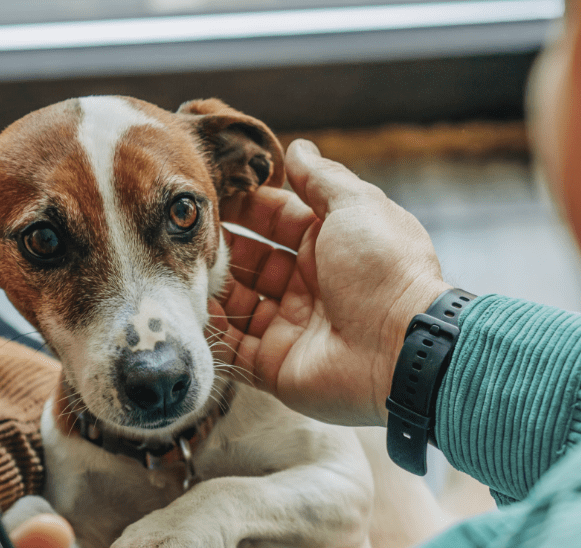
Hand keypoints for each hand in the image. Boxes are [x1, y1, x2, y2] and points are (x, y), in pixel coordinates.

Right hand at [209, 139, 450, 425]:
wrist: (401, 350)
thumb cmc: (384, 270)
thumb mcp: (356, 207)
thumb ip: (321, 178)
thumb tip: (298, 147)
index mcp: (331, 245)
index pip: (277, 219)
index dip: (246, 206)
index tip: (209, 195)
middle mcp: (309, 285)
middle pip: (253, 260)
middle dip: (222, 247)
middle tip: (184, 234)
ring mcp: (291, 326)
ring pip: (239, 302)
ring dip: (212, 287)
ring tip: (180, 270)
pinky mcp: (275, 366)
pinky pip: (233, 348)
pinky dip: (211, 332)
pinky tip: (187, 311)